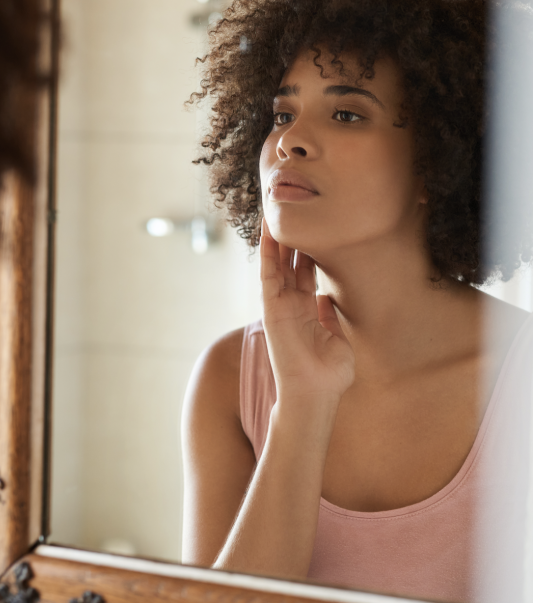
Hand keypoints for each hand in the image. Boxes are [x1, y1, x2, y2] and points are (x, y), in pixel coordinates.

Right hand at [260, 218, 354, 405]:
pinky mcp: (272, 308)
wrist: (316, 394)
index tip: (312, 227)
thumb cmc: (328, 375)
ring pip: (277, 264)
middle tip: (293, 210)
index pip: (306, 272)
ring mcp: (280, 305)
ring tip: (276, 211)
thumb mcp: (337, 339)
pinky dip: (267, 253)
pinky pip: (268, 275)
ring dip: (277, 238)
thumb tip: (327, 299)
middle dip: (292, 238)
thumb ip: (329, 317)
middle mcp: (292, 304)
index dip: (307, 250)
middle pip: (290, 263)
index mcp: (307, 310)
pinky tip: (268, 232)